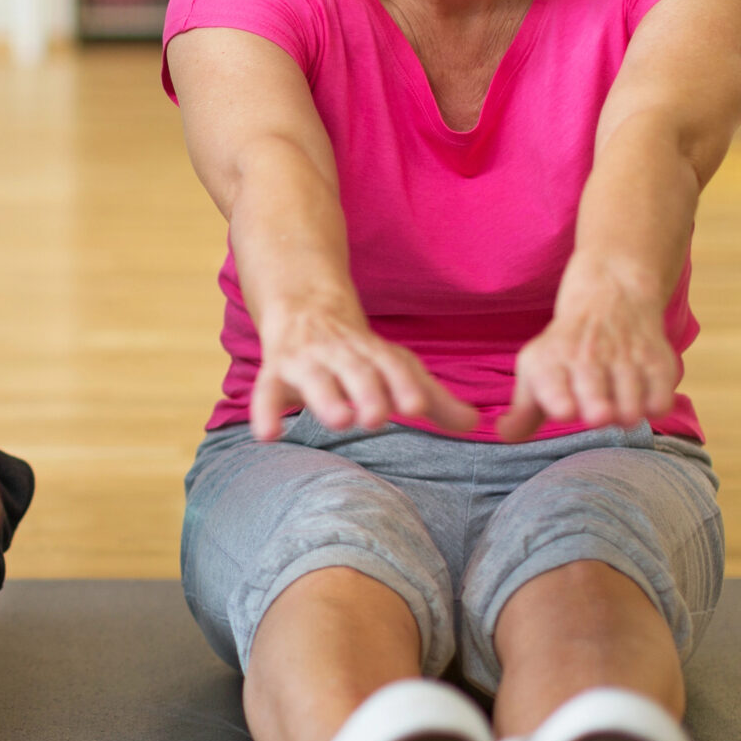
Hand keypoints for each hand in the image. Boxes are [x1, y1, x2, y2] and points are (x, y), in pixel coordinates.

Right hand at [250, 300, 478, 439]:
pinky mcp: (274, 372)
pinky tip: (268, 435)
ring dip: (326, 398)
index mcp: (375, 354)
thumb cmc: (357, 350)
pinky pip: (266, 391)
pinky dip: (265, 411)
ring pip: (315, 378)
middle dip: (367, 391)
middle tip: (377, 417)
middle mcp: (342, 354)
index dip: (405, 385)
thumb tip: (476, 424)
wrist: (302, 305)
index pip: (393, 366)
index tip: (418, 407)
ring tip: (339, 420)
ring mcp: (306, 362)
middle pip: (356, 370)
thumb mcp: (395, 367)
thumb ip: (433, 399)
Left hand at [501, 284, 678, 442]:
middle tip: (599, 416)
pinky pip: (661, 398)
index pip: (553, 383)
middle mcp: (587, 358)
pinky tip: (642, 403)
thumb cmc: (566, 349)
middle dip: (598, 408)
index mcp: (551, 362)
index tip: (564, 411)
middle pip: (595, 393)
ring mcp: (625, 358)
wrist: (610, 298)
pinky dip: (654, 408)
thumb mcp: (537, 370)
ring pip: (631, 401)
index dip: (559, 399)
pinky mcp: (658, 362)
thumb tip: (506, 435)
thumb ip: (524, 410)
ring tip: (619, 411)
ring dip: (627, 414)